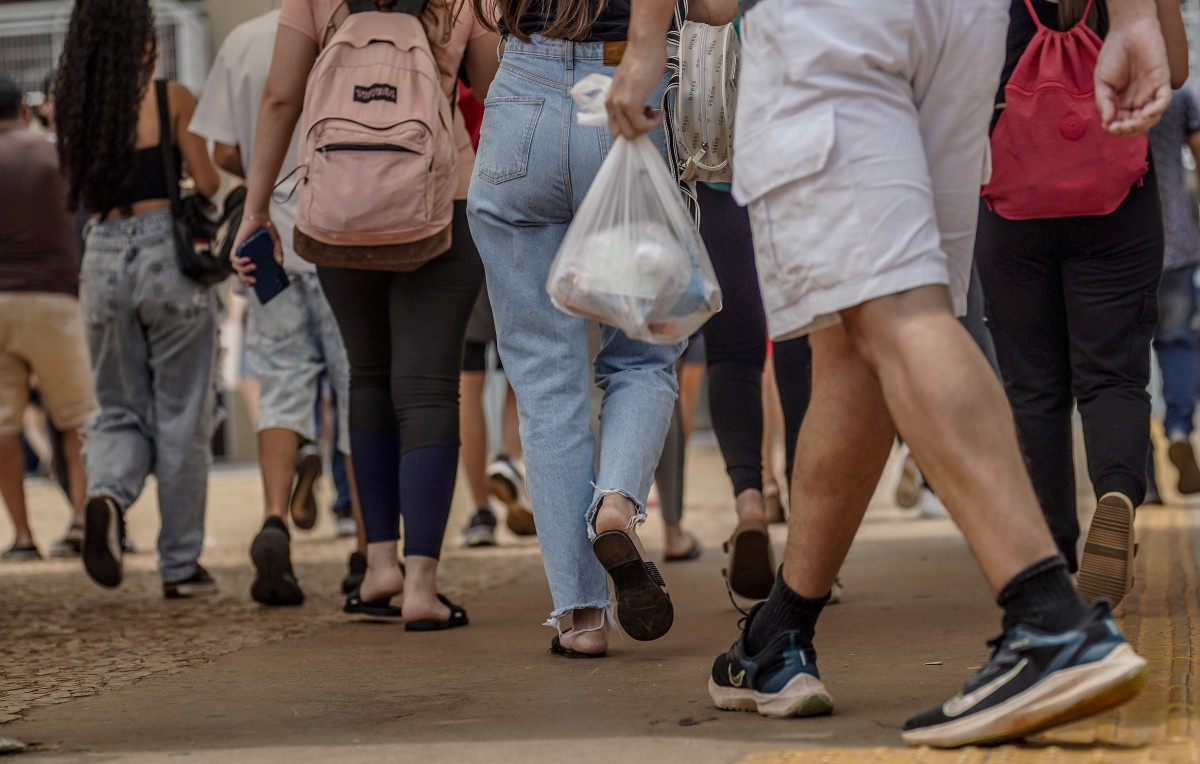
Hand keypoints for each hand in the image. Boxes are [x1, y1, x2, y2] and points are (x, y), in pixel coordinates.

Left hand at [230, 213, 281, 286]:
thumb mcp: (276, 242)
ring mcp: (241, 252)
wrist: (260, 217)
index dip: (250, 281)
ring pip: (237, 267)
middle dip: (246, 279)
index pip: (250, 272)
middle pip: (242, 273)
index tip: (256, 286)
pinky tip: (247, 260)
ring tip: (254, 267)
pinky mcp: (237, 246)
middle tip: (254, 281)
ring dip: (244, 270)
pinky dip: (239, 261)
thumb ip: (278, 252)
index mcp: (255, 258)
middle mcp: (246, 256)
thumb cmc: (267, 230)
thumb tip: (280, 263)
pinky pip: (234, 258)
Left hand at [606, 40, 666, 139]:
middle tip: (651, 118)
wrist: (645, 46)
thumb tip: (638, 116)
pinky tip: (658, 111)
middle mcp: (611, 105)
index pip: (616, 130)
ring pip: (633, 133)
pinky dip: (653, 123)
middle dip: (640, 131)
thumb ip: (629, 102)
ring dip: (648, 127)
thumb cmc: (642, 62)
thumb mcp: (631, 88)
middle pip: (623, 136)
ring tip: (655, 112)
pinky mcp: (630, 103)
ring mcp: (620, 105)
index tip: (645, 122)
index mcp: (610, 102)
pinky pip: (641, 126)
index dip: (633, 130)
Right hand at [1094, 10, 1170, 134]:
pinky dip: (1156, 111)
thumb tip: (1106, 122)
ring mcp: (1150, 91)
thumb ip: (1104, 102)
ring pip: (1152, 117)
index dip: (1116, 128)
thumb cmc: (1113, 54)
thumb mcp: (1101, 82)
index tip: (1107, 126)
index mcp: (1122, 100)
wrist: (1127, 31)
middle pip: (1137, 123)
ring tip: (1129, 123)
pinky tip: (1145, 114)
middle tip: (1118, 127)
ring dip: (1141, 125)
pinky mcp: (1162, 82)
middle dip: (1128, 129)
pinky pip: (1163, 101)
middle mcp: (1137, 99)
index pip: (1122, 122)